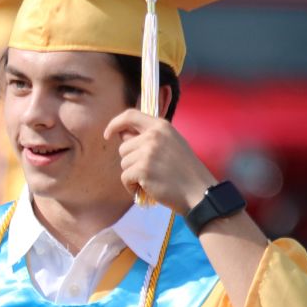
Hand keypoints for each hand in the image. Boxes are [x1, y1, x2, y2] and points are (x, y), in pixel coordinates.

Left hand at [103, 109, 218, 215]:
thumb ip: (150, 137)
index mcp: (161, 126)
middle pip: (124, 147)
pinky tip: (147, 188)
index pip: (130, 115)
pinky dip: (132, 186)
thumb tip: (122, 135)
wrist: (198, 191)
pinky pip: (125, 178)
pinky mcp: (142, 169)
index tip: (108, 134)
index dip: (115, 124)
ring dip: (133, 175)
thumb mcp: (172, 143)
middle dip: (131, 161)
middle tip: (150, 171)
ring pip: (124, 163)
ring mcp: (147, 152)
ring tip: (151, 180)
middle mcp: (153, 136)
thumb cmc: (184, 171)